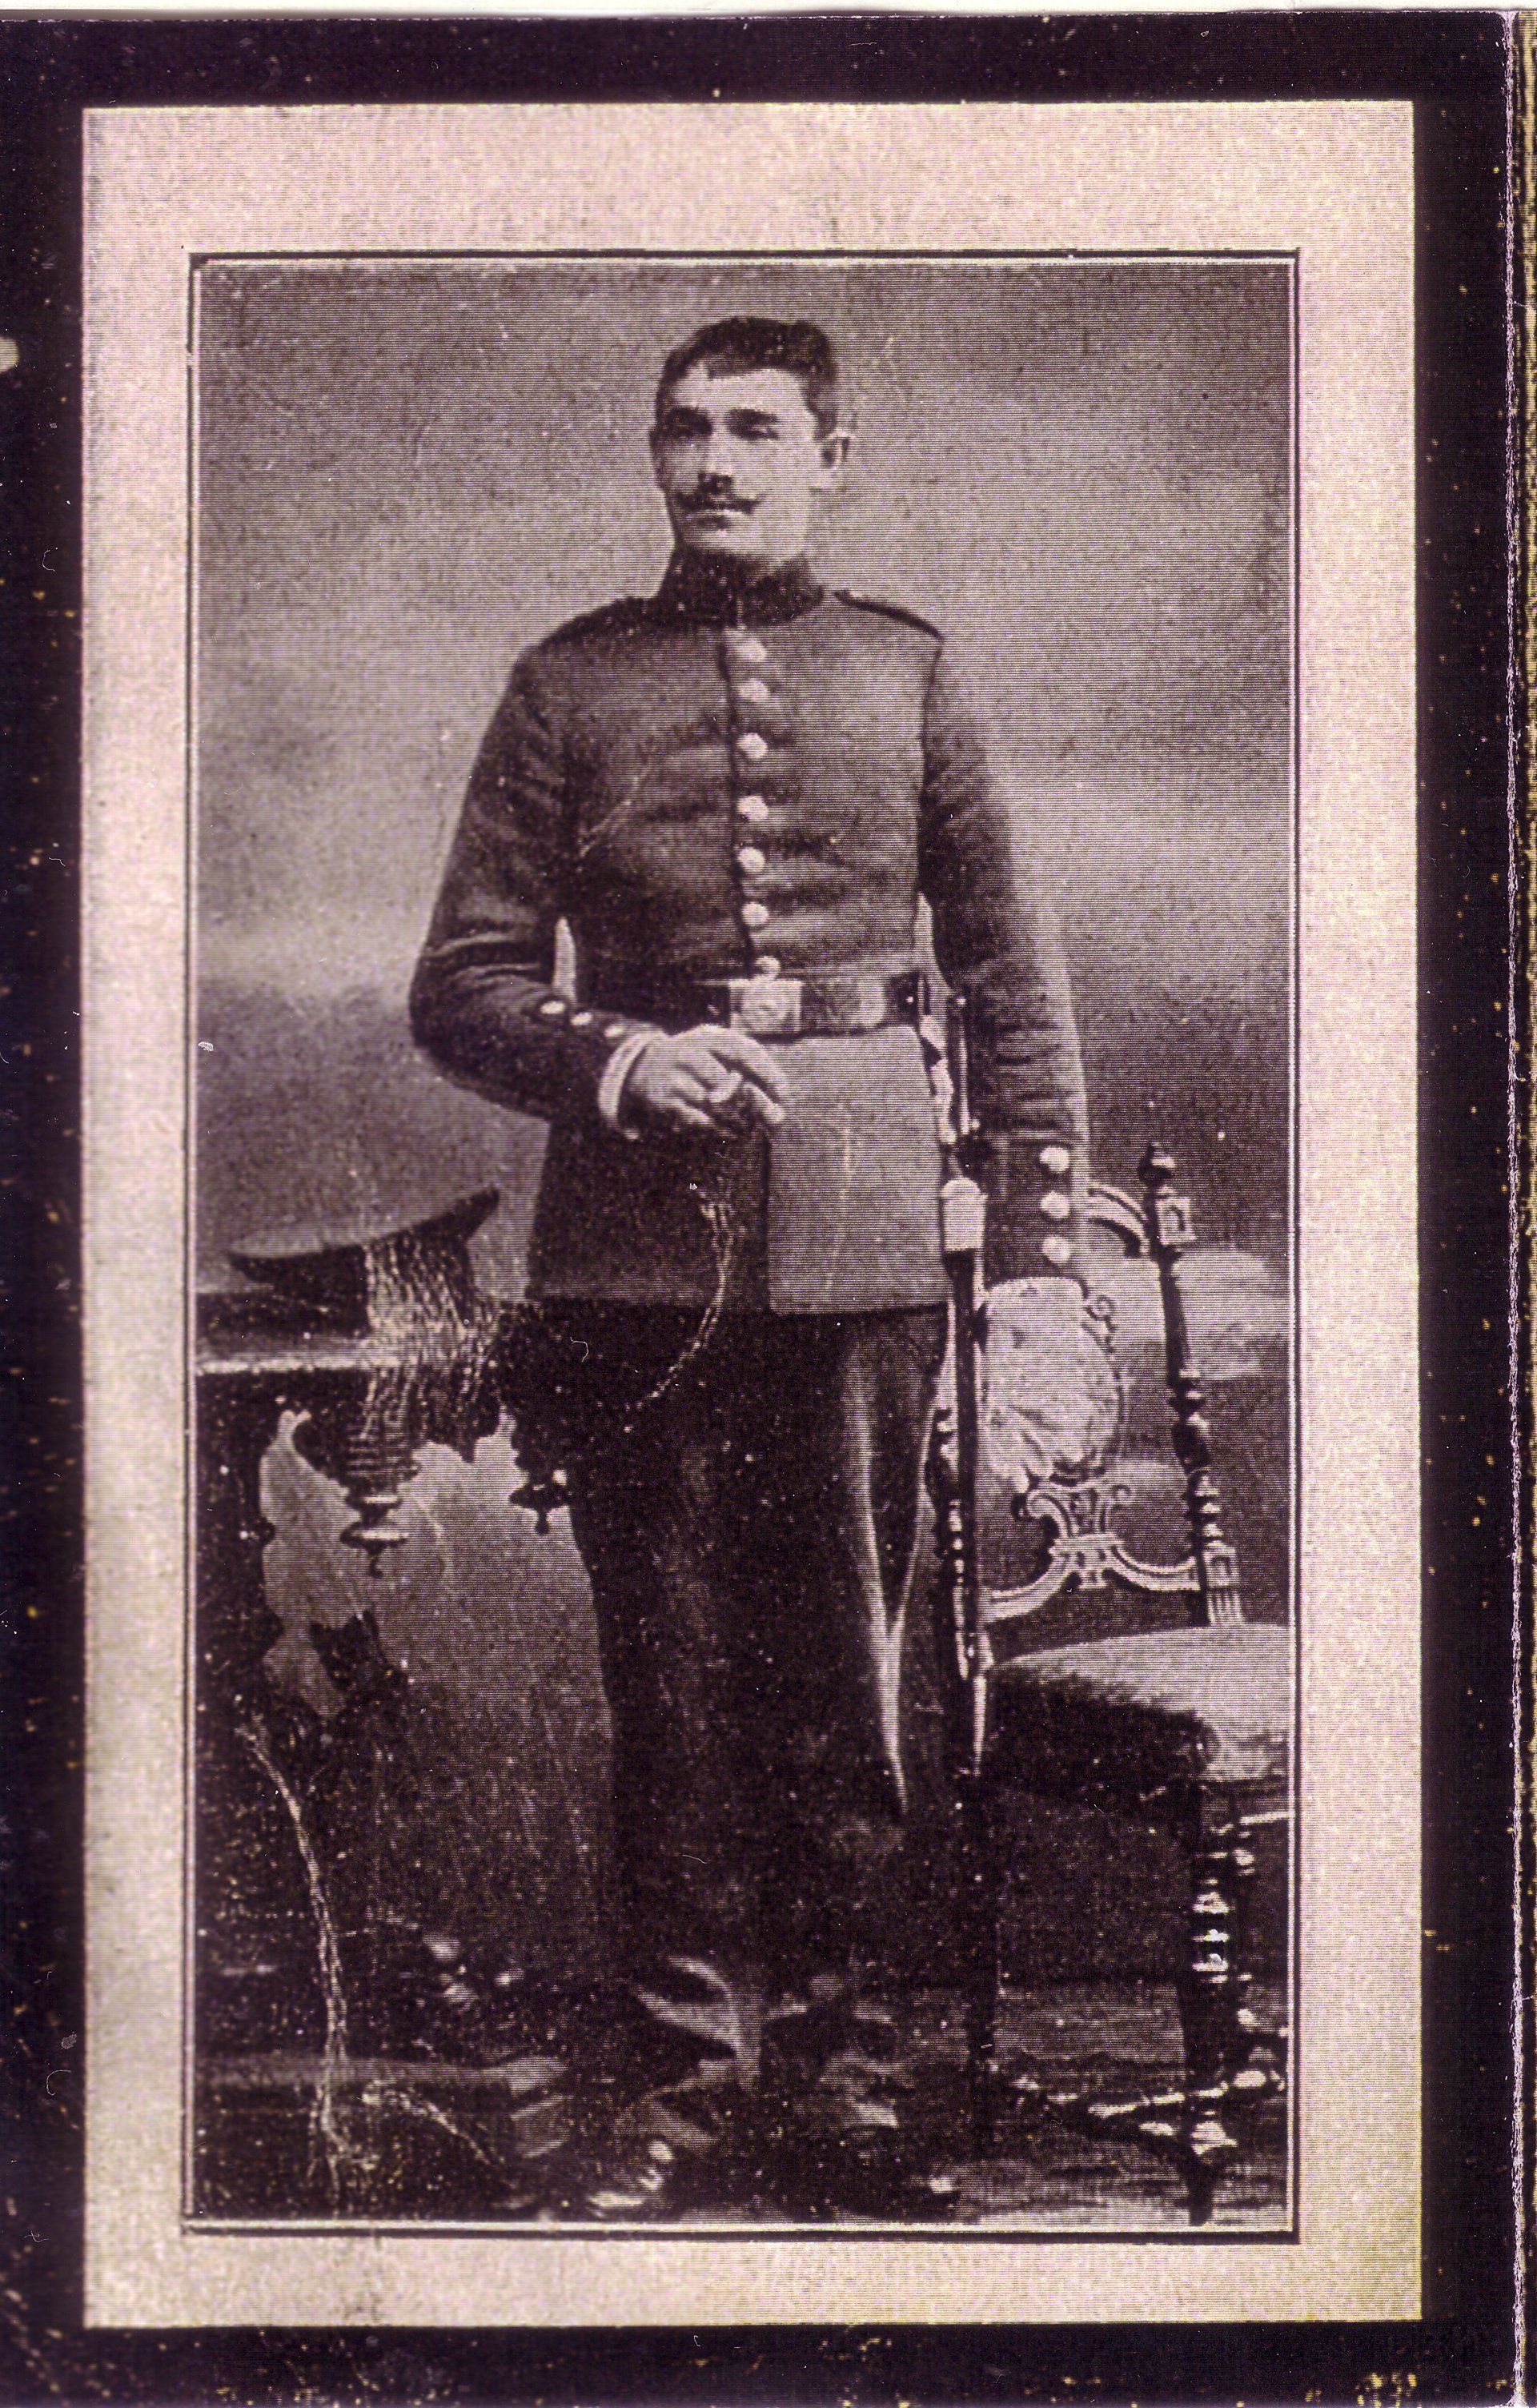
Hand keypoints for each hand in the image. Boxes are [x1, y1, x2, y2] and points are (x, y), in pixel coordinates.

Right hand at [623, 1025, 787, 1134]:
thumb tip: (777, 1095)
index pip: (744, 1051)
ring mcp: (675, 1076)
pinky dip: (715, 1127)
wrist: (644, 1067)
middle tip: (759, 1114)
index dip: (767, 1072)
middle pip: (728, 1081)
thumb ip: (743, 1063)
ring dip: (732, 1116)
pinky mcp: (665, 1101)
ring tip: (741, 1124)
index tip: (783, 1092)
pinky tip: (722, 1127)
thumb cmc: (693, 1060)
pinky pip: (699, 1119)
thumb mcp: (714, 1049)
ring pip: (714, 1103)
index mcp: (707, 1036)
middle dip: (746, 1101)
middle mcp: (689, 1052)